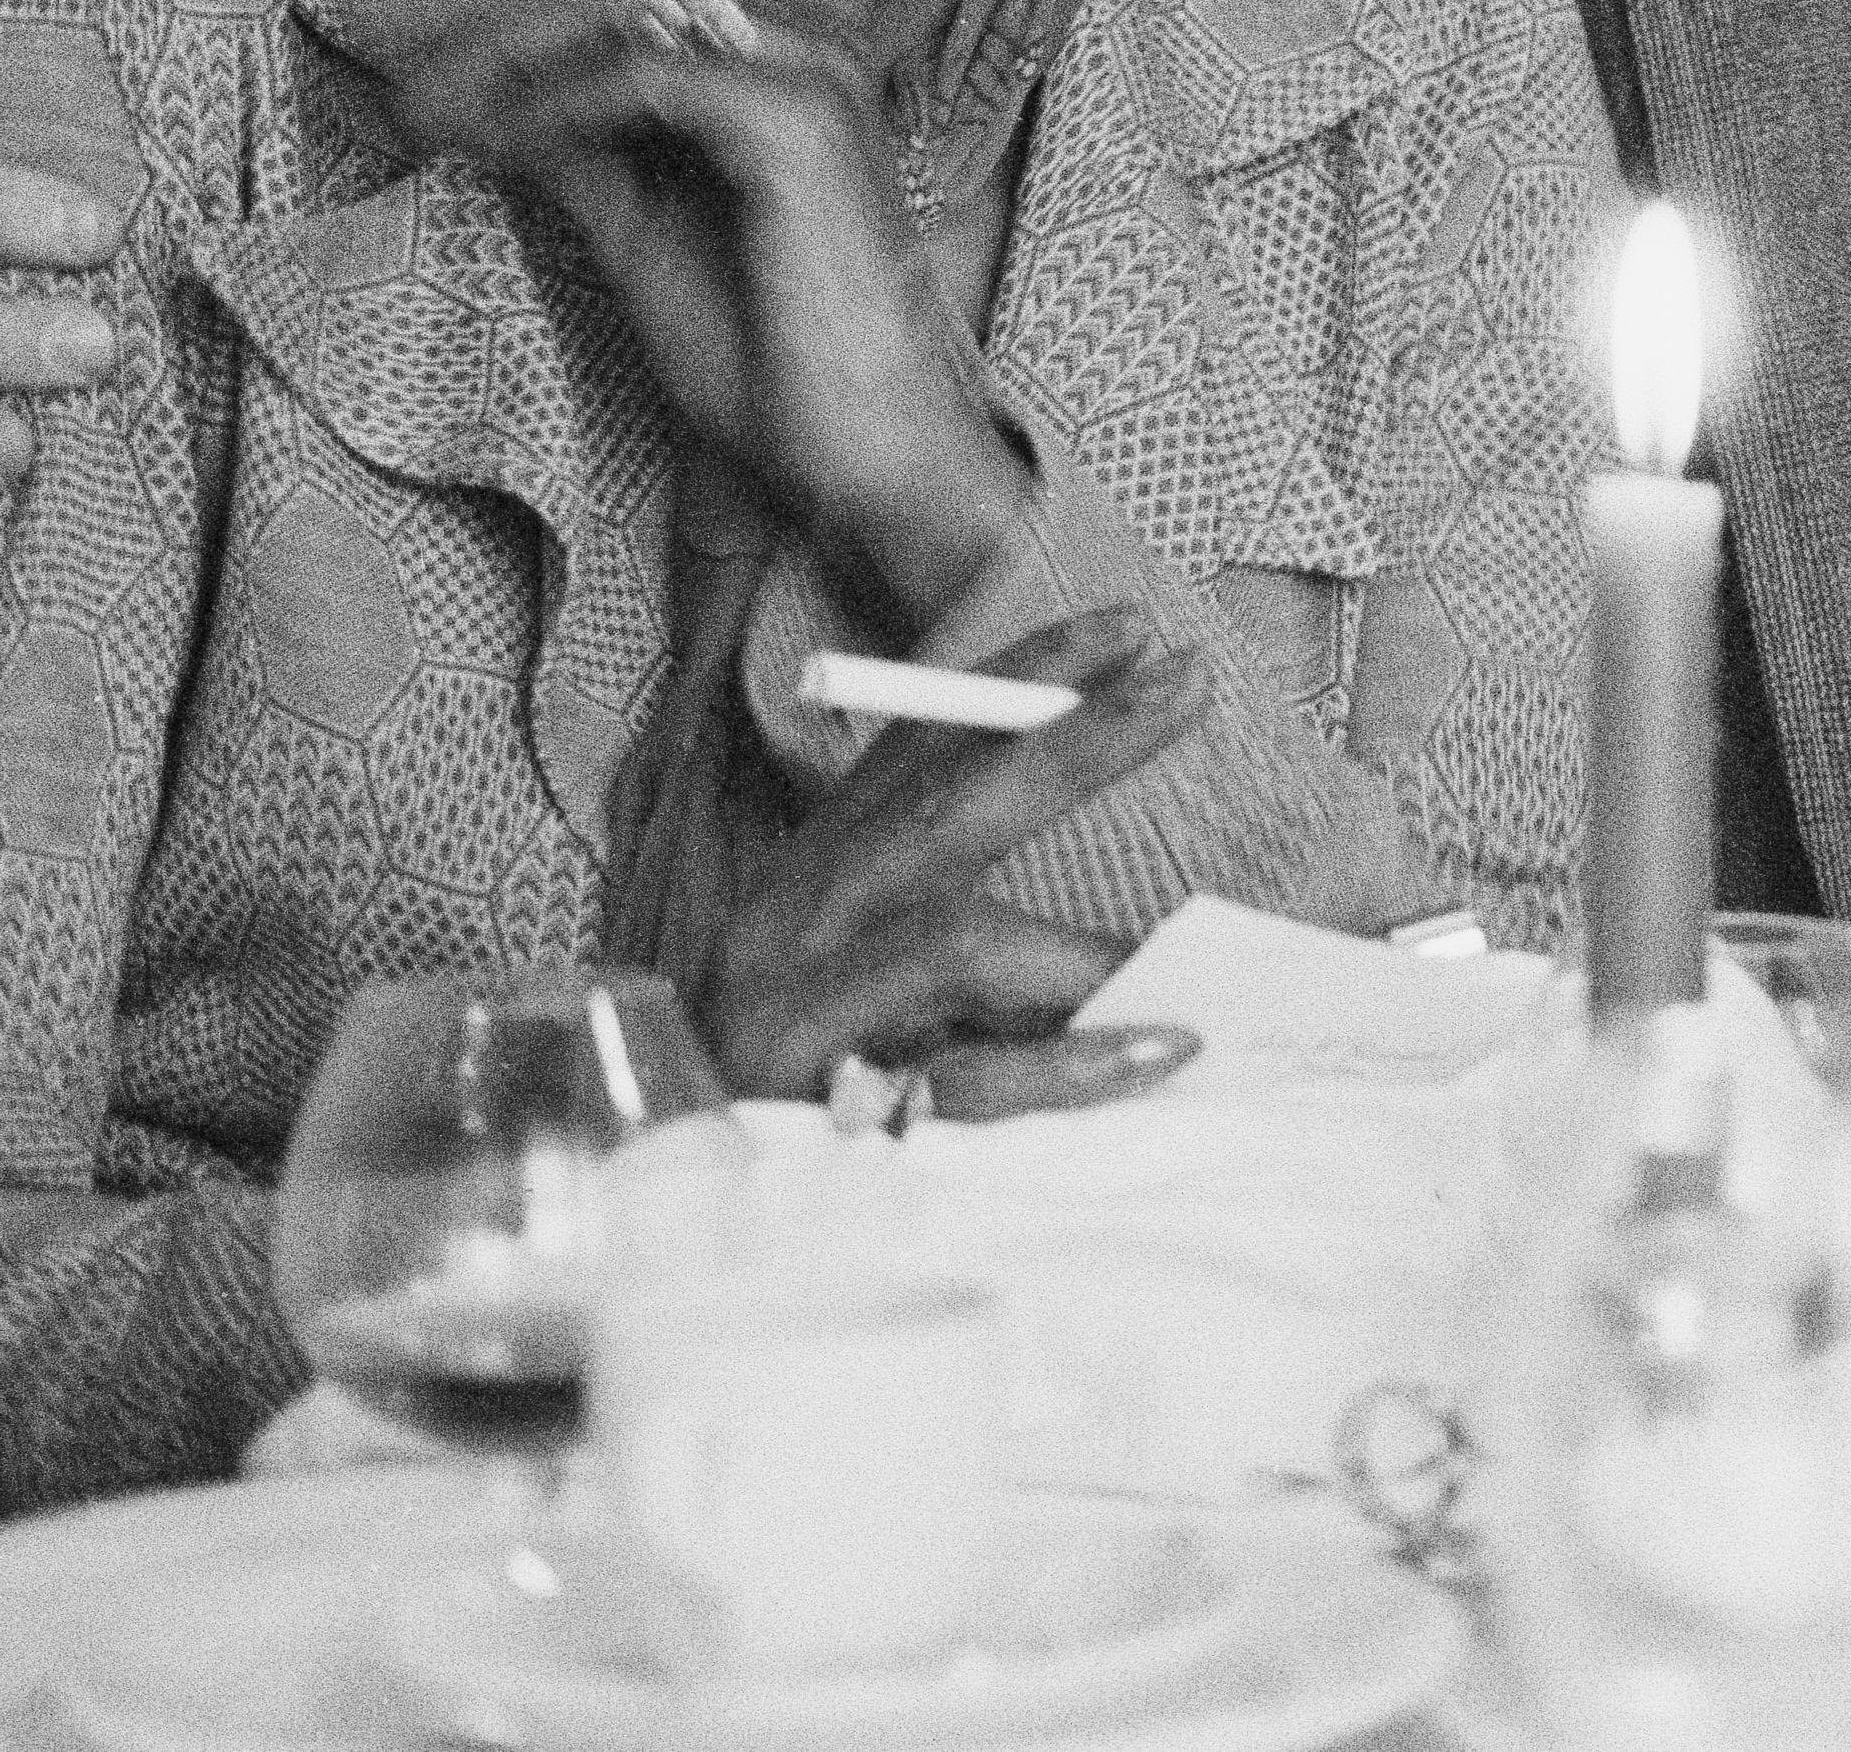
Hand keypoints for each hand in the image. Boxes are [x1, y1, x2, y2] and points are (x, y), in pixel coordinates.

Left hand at [340, 0, 1031, 630]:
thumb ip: (584, 152)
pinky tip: (494, 145)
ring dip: (502, 40)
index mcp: (782, 55)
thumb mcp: (644, 230)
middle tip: (384, 23)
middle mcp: (808, 41)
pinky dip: (554, 104)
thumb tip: (490, 99)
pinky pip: (648, 79)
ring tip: (420, 99)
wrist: (860, 447)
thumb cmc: (771, 357)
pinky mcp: (801, 125)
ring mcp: (814, 73)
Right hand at [691, 605, 1214, 1114]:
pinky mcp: (821, 1124)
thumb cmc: (777, 1098)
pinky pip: (965, 1082)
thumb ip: (952, 929)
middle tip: (1188, 680)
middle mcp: (790, 936)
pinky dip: (1072, 1068)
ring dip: (1084, 953)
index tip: (1128, 627)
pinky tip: (1162, 1051)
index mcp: (804, 886)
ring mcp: (798, 1028)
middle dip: (1072, 742)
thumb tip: (1111, 899)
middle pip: (942, 813)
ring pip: (956, 945)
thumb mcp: (853, 986)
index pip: (913, 750)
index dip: (1016, 679)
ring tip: (1191, 963)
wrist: (659, 1223)